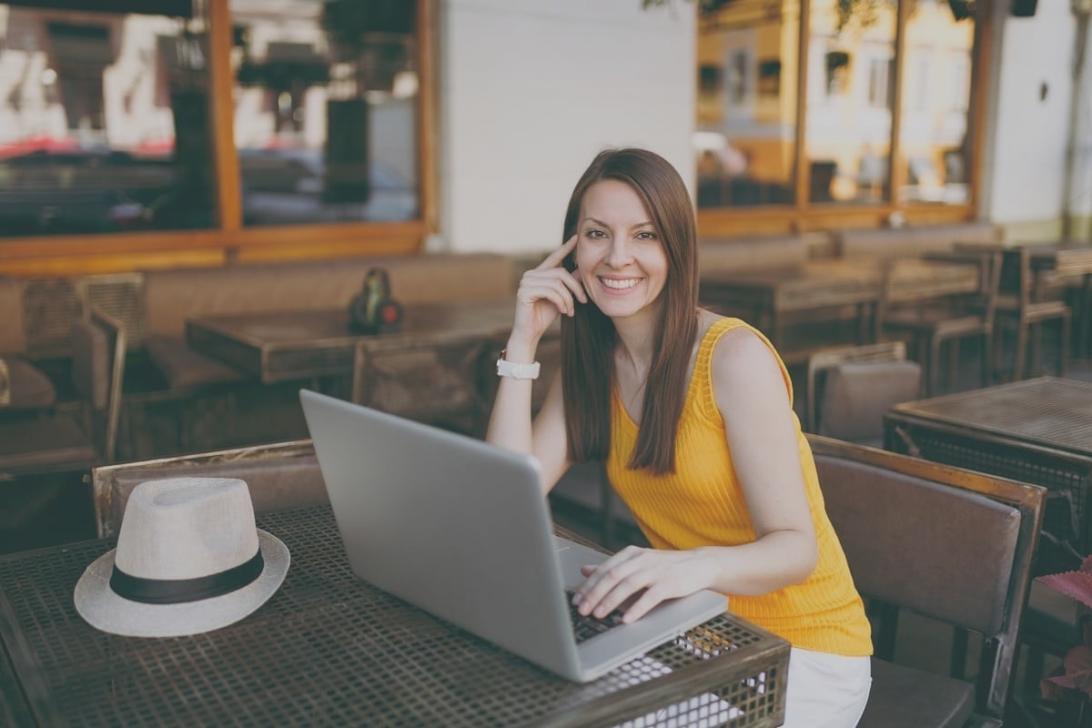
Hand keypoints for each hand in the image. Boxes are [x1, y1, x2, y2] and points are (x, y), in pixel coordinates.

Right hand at [510, 235, 586, 348]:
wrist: (530, 334)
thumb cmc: (544, 316)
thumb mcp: (561, 297)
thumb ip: (568, 283)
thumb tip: (580, 268)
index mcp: (539, 274)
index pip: (554, 257)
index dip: (566, 248)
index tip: (577, 238)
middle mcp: (530, 275)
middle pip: (560, 273)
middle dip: (575, 287)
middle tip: (583, 301)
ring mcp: (525, 282)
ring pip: (557, 283)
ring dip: (568, 298)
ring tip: (570, 311)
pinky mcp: (524, 292)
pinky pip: (550, 291)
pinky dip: (560, 301)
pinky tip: (563, 311)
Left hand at [571, 546, 717, 623]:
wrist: (699, 564)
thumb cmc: (665, 567)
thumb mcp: (637, 563)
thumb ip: (612, 568)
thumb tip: (585, 571)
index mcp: (631, 554)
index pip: (604, 569)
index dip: (588, 585)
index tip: (576, 600)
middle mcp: (641, 560)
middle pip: (612, 576)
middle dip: (594, 594)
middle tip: (582, 609)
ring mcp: (656, 570)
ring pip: (628, 585)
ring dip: (610, 601)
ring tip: (598, 614)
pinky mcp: (669, 583)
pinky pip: (650, 597)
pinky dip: (637, 608)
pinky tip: (626, 619)